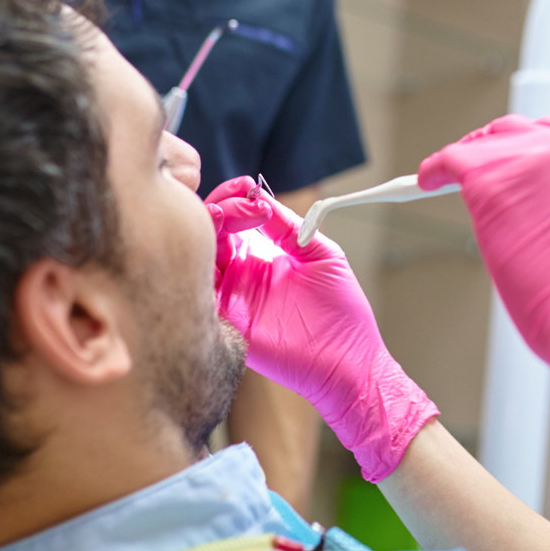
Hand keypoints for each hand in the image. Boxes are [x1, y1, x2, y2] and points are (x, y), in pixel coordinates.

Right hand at [205, 177, 436, 480]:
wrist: (349, 363)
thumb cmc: (343, 313)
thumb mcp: (321, 254)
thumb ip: (289, 227)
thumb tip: (260, 197)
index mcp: (263, 255)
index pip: (232, 218)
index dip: (234, 197)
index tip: (247, 187)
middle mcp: (241, 274)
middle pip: (209, 232)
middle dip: (218, 207)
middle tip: (237, 200)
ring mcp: (232, 298)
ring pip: (199, 257)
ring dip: (208, 230)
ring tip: (227, 216)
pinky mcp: (227, 323)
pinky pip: (200, 293)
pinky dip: (200, 267)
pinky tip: (220, 248)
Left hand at [419, 117, 549, 447]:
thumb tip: (518, 199)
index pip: (549, 135)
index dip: (519, 148)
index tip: (503, 158)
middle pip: (512, 132)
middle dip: (490, 149)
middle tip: (470, 168)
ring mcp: (526, 158)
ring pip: (480, 145)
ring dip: (464, 162)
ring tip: (442, 176)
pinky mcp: (490, 179)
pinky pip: (449, 160)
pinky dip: (434, 171)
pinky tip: (425, 182)